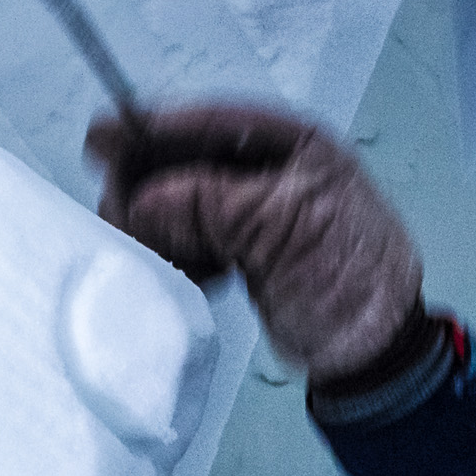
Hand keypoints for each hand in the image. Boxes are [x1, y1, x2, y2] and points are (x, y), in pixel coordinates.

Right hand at [86, 103, 425, 382]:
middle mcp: (271, 172)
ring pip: (181, 201)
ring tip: (144, 246)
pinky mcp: (241, 250)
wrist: (370, 351)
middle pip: (188, 160)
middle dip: (149, 183)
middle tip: (119, 210)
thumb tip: (147, 200)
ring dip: (156, 224)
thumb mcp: (286, 229)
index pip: (213, 125)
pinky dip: (172, 252)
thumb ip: (213, 205)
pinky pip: (188, 238)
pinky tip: (174, 267)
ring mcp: (254, 212)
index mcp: (295, 147)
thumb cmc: (357, 283)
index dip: (156, 128)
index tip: (106, 138)